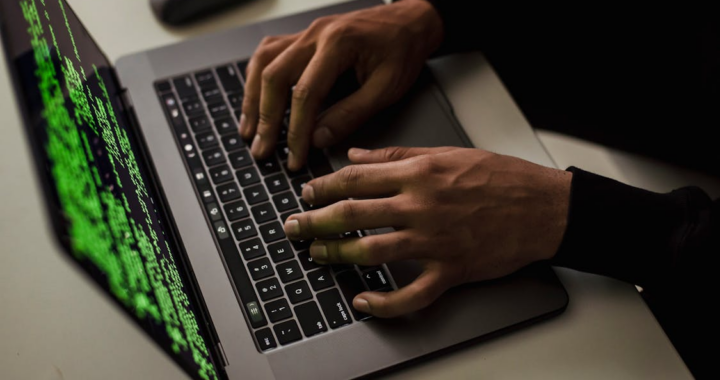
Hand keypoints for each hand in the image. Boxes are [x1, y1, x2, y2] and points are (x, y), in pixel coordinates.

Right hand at [240, 0, 442, 169]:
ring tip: (249, 131)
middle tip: (262, 150)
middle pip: (274, 76)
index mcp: (338, 43)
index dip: (296, 130)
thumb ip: (351, 114)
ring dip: (252, 98)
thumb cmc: (402, 50)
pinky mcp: (303, 38)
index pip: (305, 93)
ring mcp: (306, 33)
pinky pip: (268, 54)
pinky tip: (254, 99)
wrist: (409, 22)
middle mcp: (315, 34)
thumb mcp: (387, 88)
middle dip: (266, 118)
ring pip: (263, 63)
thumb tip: (318, 139)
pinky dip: (256, 78)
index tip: (294, 157)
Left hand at [283, 147, 571, 316]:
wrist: (543, 208)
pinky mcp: (450, 270)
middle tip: (294, 227)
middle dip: (315, 221)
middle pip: (353, 214)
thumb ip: (396, 154)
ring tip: (317, 255)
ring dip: (337, 255)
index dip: (323, 187)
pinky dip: (384, 303)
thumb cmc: (500, 178)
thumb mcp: (446, 153)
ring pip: (372, 252)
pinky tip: (363, 302)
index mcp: (419, 173)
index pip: (356, 178)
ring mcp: (434, 241)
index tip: (306, 193)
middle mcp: (421, 206)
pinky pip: (411, 294)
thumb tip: (356, 155)